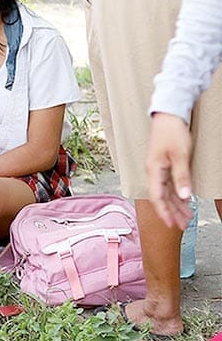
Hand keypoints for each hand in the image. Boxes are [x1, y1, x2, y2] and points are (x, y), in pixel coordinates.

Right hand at [145, 112, 194, 228]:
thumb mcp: (180, 155)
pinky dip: (176, 194)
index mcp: (153, 170)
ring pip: (166, 192)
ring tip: (186, 216)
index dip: (164, 211)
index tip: (171, 224)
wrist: (168, 115)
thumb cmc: (172, 132)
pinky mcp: (164, 165)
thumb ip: (181, 176)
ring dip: (175, 205)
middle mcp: (153, 171)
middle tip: (182, 225)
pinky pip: (168, 184)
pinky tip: (184, 201)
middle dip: (172, 212)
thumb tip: (184, 195)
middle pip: (161, 197)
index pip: (157, 197)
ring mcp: (158, 169)